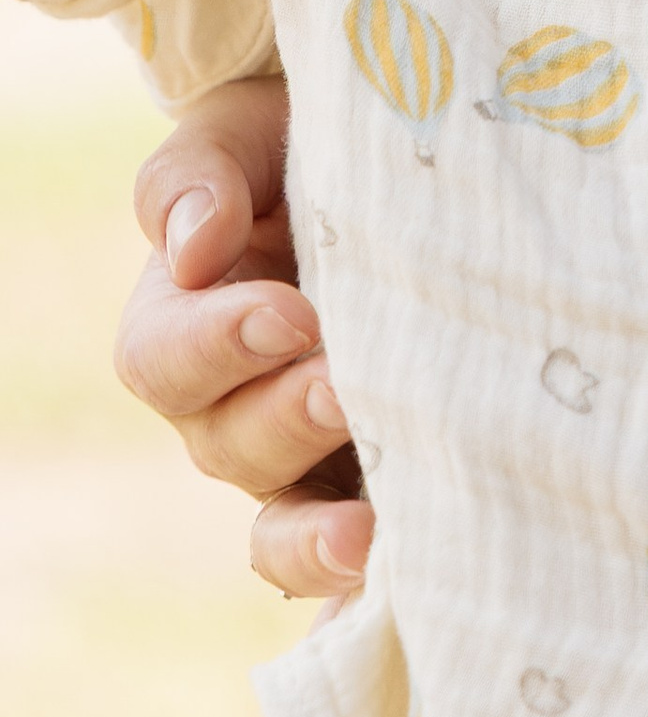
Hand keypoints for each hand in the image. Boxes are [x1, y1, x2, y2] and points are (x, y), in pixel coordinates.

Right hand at [117, 78, 371, 597]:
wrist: (415, 155)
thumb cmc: (307, 136)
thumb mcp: (246, 128)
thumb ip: (201, 175)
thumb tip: (192, 248)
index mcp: (185, 320)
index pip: (163, 358)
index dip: (218, 344)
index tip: (291, 312)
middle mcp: (235, 405)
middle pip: (227, 445)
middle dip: (285, 419)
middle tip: (346, 388)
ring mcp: (307, 458)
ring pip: (283, 522)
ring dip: (319, 529)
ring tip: (369, 525)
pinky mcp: (379, 489)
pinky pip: (352, 567)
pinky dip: (364, 588)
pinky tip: (399, 588)